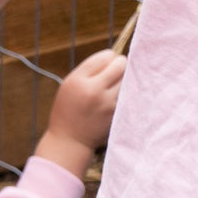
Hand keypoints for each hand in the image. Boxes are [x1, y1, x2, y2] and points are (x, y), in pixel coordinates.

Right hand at [35, 50, 127, 178]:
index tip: (107, 64)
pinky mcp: (116, 114)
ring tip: (115, 86)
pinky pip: (128, 94)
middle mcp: (93, 90)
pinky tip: (116, 97)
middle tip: (115, 73)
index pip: (105, 56)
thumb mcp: (69, 85)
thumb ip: (88, 70)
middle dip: (120, 65)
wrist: (70, 141)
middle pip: (121, 64)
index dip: (108, 58)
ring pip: (128, 79)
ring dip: (124, 80)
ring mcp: (107, 103)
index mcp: (78, 80)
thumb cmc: (69, 110)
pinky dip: (125, 93)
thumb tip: (114, 57)